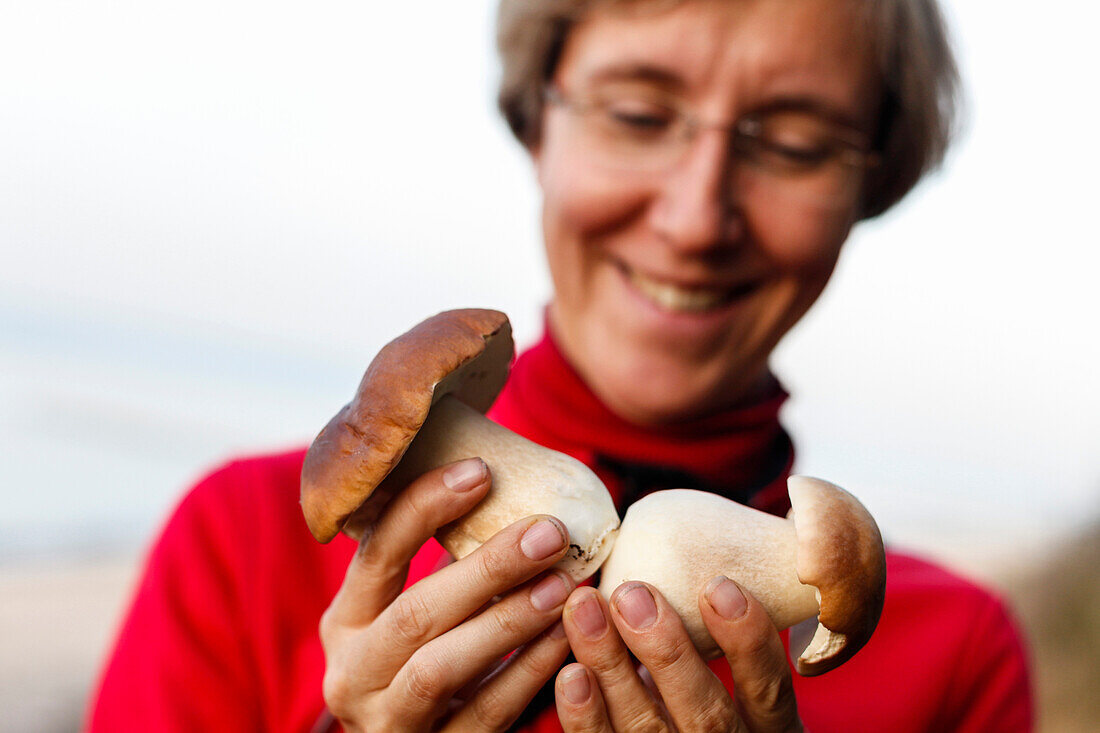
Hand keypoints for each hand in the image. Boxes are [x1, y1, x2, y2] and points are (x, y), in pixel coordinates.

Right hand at [320, 458, 574, 732]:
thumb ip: (449, 567)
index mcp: (344, 621)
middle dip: (487, 568)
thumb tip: (517, 491)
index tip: (480, 471)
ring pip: (439, 668)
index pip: (376, 553)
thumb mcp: (418, 614)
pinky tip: (565, 637)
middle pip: (414, 613)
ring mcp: (386, 722)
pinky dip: (529, 672)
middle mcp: (351, 673)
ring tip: (563, 584)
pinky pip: (485, 713)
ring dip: (507, 620)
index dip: (424, 508)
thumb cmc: (429, 661)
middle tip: (549, 533)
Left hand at [555, 579, 802, 731]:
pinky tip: (571, 674)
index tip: (717, 585)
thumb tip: (687, 547)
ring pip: (647, 728)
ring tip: (584, 610)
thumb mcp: (742, 685)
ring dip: (612, 667)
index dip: (747, 641)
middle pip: (705, 714)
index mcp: (768, 727)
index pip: (770, 688)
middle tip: (631, 592)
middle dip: (666, 651)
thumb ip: (721, 634)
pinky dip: (587, 716)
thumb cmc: (715, 705)